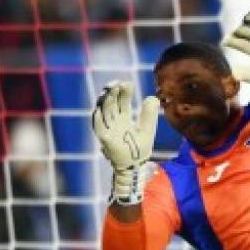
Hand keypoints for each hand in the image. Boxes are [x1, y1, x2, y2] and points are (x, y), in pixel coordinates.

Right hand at [91, 81, 159, 204]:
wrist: (136, 166)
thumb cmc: (140, 148)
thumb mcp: (147, 129)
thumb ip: (149, 114)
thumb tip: (152, 97)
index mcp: (123, 117)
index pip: (121, 100)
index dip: (123, 91)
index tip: (127, 83)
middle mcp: (114, 121)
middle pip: (111, 103)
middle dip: (112, 92)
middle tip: (116, 83)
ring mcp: (108, 129)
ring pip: (103, 111)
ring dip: (104, 101)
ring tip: (108, 91)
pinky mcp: (105, 139)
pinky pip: (98, 127)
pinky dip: (97, 118)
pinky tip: (98, 109)